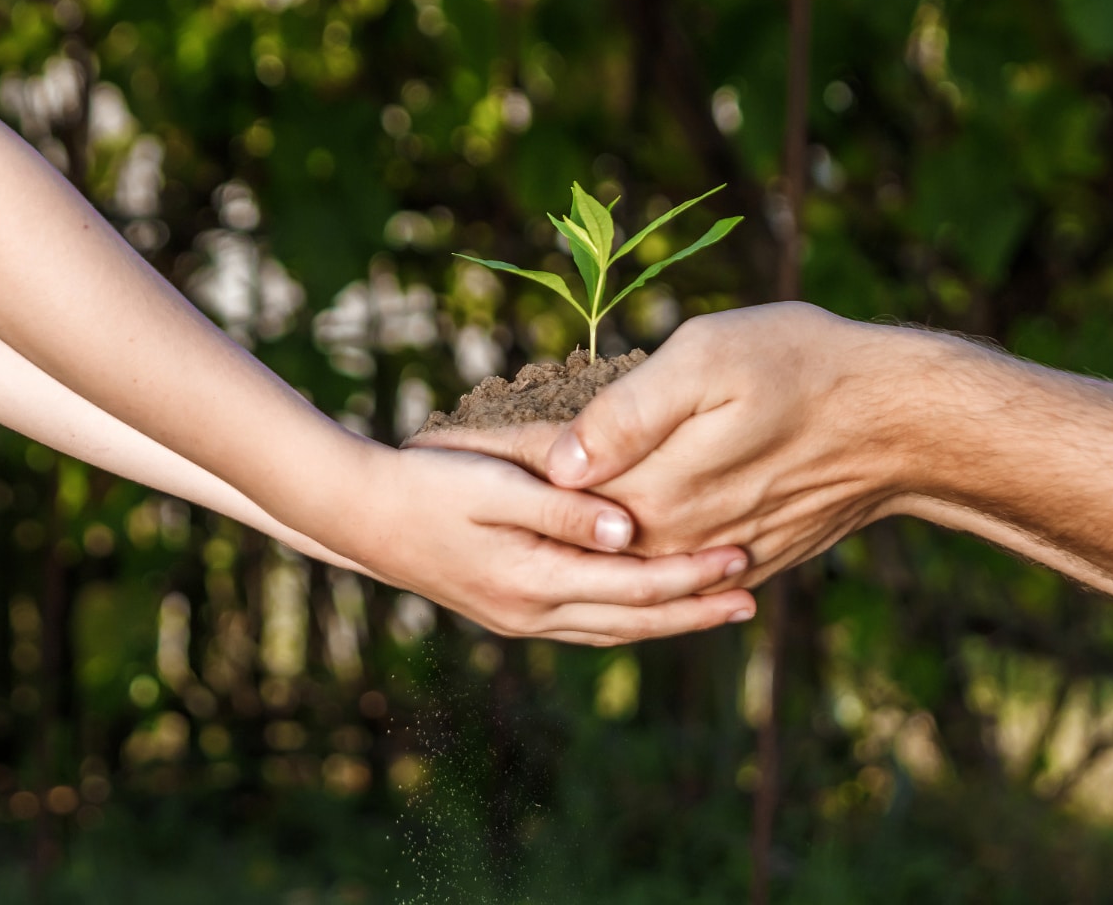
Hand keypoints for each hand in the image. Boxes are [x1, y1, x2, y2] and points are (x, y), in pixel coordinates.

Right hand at [344, 443, 754, 644]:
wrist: (360, 514)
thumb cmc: (425, 483)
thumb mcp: (494, 484)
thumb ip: (563, 508)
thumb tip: (630, 530)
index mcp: (533, 579)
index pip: (633, 584)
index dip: (690, 574)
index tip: (742, 556)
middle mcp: (532, 611)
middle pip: (633, 620)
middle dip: (695, 609)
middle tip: (752, 596)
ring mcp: (520, 617)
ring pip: (613, 629)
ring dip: (668, 620)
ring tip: (718, 607)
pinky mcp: (511, 609)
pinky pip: (588, 624)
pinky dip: (630, 618)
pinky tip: (652, 606)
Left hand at [413, 304, 944, 588]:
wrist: (900, 424)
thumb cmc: (806, 367)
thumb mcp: (711, 361)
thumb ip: (628, 415)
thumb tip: (559, 463)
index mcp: (651, 487)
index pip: (541, 471)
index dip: (478, 449)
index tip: (420, 440)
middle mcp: (669, 536)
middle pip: (561, 522)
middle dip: (493, 497)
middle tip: (432, 473)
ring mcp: (704, 555)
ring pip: (602, 553)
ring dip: (542, 532)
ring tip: (482, 513)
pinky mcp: (738, 559)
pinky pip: (653, 567)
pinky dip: (605, 552)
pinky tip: (579, 541)